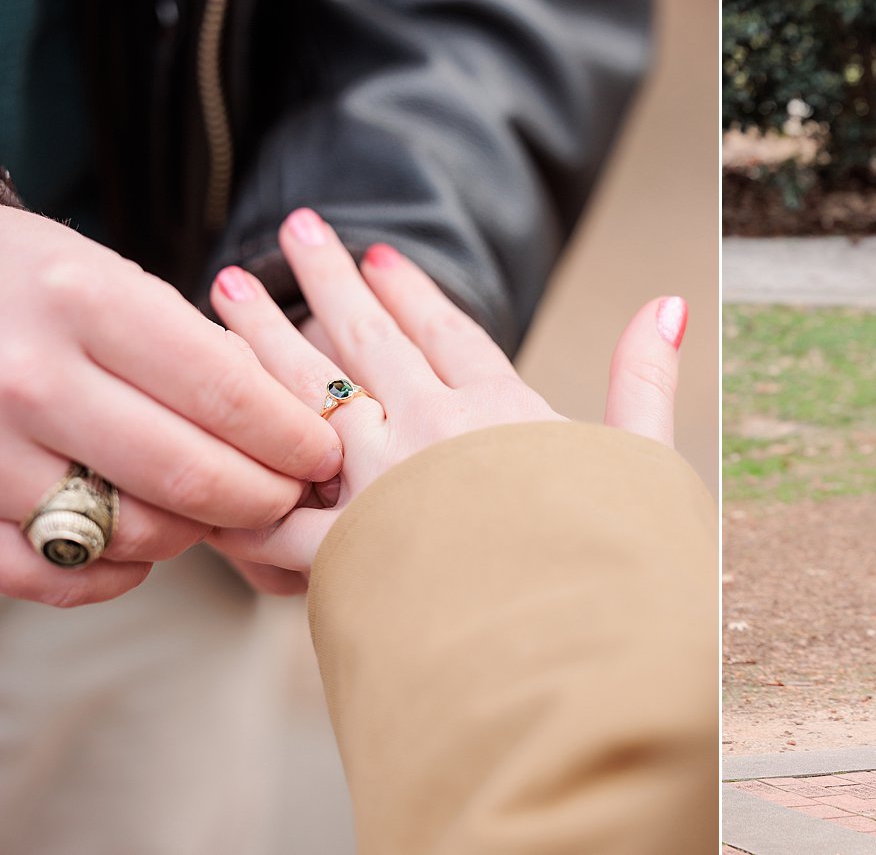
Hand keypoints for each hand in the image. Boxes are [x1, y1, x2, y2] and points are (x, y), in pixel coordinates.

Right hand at [0, 209, 342, 606]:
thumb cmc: (35, 283)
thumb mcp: (117, 279)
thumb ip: (197, 348)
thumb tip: (292, 422)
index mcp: (90, 304)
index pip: (229, 395)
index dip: (295, 438)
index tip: (327, 456)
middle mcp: (33, 377)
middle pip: (191, 473)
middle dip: (264, 498)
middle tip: (291, 497)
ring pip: (131, 531)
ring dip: (194, 534)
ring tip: (216, 511)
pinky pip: (53, 576)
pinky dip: (111, 576)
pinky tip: (143, 551)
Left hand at [206, 209, 686, 578]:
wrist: (571, 654)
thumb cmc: (614, 562)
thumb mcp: (644, 461)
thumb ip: (644, 380)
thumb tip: (668, 302)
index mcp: (502, 414)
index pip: (447, 332)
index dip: (411, 290)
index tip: (378, 255)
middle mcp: (433, 436)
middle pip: (369, 341)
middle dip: (327, 279)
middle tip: (294, 228)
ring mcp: (383, 489)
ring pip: (306, 395)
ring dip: (263, 339)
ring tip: (226, 290)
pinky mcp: (347, 555)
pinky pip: (278, 518)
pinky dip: (240, 491)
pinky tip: (201, 454)